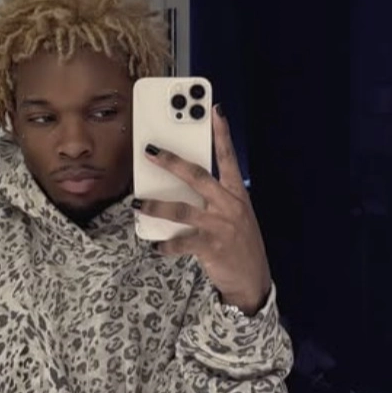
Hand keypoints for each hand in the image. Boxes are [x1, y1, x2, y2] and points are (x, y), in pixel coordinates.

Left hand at [133, 105, 270, 315]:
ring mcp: (220, 226)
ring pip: (183, 210)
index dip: (222, 134)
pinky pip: (181, 242)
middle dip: (172, 162)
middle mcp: (230, 206)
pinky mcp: (211, 247)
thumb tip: (183, 185)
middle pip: (198, 176)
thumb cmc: (239, 243)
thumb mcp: (236, 216)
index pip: (229, 158)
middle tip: (151, 152)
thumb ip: (215, 199)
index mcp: (237, 195)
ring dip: (157, 205)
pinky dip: (165, 244)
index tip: (214, 111)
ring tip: (138, 203)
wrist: (252, 280)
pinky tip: (155, 246)